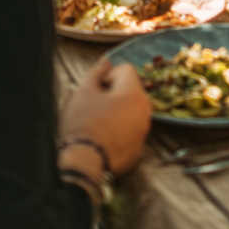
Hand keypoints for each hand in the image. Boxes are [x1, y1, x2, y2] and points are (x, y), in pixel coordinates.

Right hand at [59, 61, 150, 176]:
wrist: (84, 165)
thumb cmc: (83, 125)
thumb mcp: (83, 92)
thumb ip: (96, 72)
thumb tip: (105, 62)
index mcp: (134, 93)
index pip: (126, 69)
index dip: (108, 75)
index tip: (96, 90)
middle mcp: (145, 110)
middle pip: (130, 90)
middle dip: (114, 93)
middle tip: (94, 107)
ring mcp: (143, 131)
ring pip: (131, 111)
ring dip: (117, 112)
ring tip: (97, 124)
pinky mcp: (138, 150)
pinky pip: (130, 131)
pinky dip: (119, 131)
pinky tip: (103, 140)